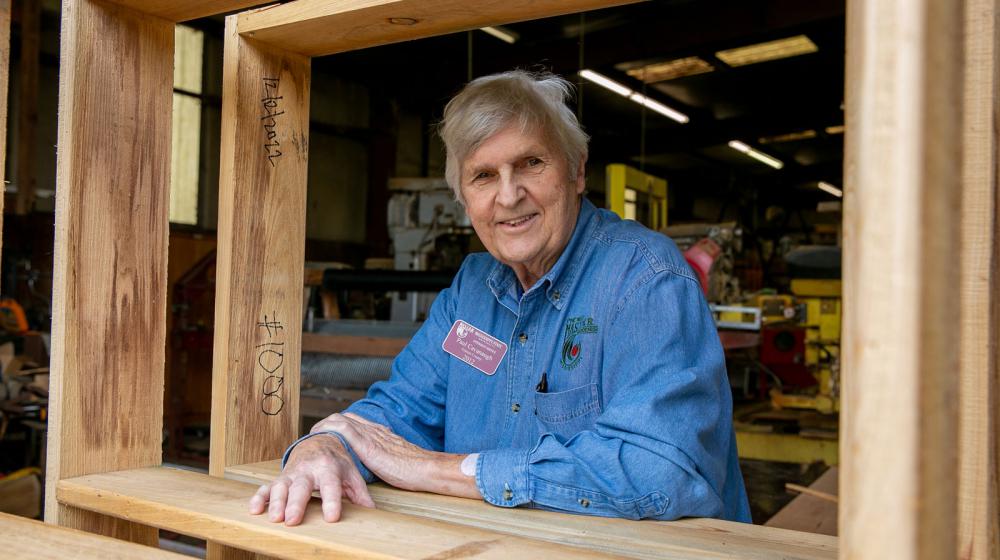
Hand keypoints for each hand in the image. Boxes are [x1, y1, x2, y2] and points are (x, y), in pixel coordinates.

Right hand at [248, 433, 374, 525]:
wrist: (318, 442)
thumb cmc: (337, 463)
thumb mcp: (351, 475)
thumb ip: (361, 494)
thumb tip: (373, 513)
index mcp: (329, 468)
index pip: (331, 486)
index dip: (331, 501)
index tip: (332, 517)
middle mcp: (309, 470)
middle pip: (302, 487)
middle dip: (296, 503)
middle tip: (293, 520)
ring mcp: (292, 473)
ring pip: (281, 486)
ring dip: (276, 502)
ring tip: (274, 518)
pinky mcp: (280, 477)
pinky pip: (266, 487)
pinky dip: (259, 497)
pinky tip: (254, 509)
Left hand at [309, 413, 430, 490]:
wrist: (426, 468)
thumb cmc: (415, 469)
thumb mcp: (397, 459)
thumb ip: (386, 457)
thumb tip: (379, 464)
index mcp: (380, 433)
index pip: (354, 421)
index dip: (337, 425)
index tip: (326, 433)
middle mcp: (374, 430)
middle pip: (344, 417)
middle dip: (326, 423)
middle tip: (314, 435)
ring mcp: (371, 435)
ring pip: (341, 420)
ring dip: (323, 425)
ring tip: (311, 436)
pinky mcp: (368, 445)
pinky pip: (343, 429)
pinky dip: (328, 430)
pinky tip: (319, 438)